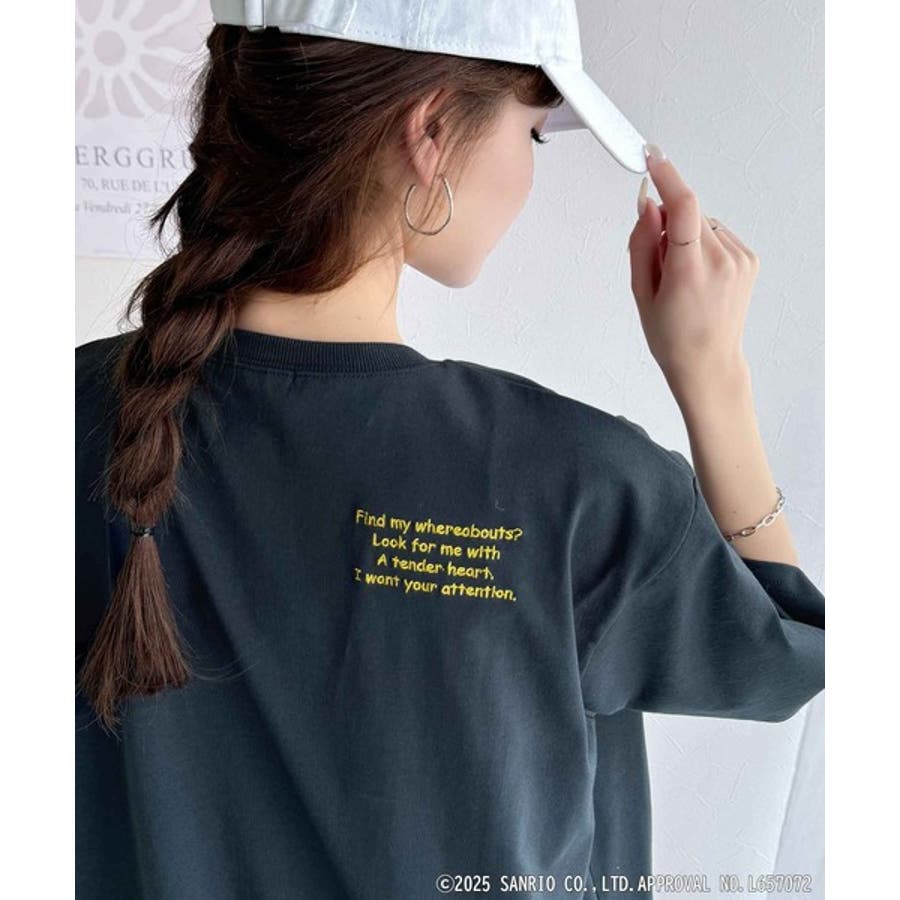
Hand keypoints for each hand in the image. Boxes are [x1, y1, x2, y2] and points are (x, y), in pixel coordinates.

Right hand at [627, 148, 758, 391]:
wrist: (709, 363)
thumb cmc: (672, 337)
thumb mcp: (642, 293)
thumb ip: (641, 243)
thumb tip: (647, 205)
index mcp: (690, 272)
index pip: (683, 206)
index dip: (667, 176)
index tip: (653, 157)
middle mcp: (722, 261)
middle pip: (689, 213)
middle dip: (667, 223)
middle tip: (659, 261)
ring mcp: (741, 258)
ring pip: (703, 223)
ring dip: (686, 237)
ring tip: (681, 277)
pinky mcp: (750, 258)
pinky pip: (717, 234)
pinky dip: (702, 245)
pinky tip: (698, 276)